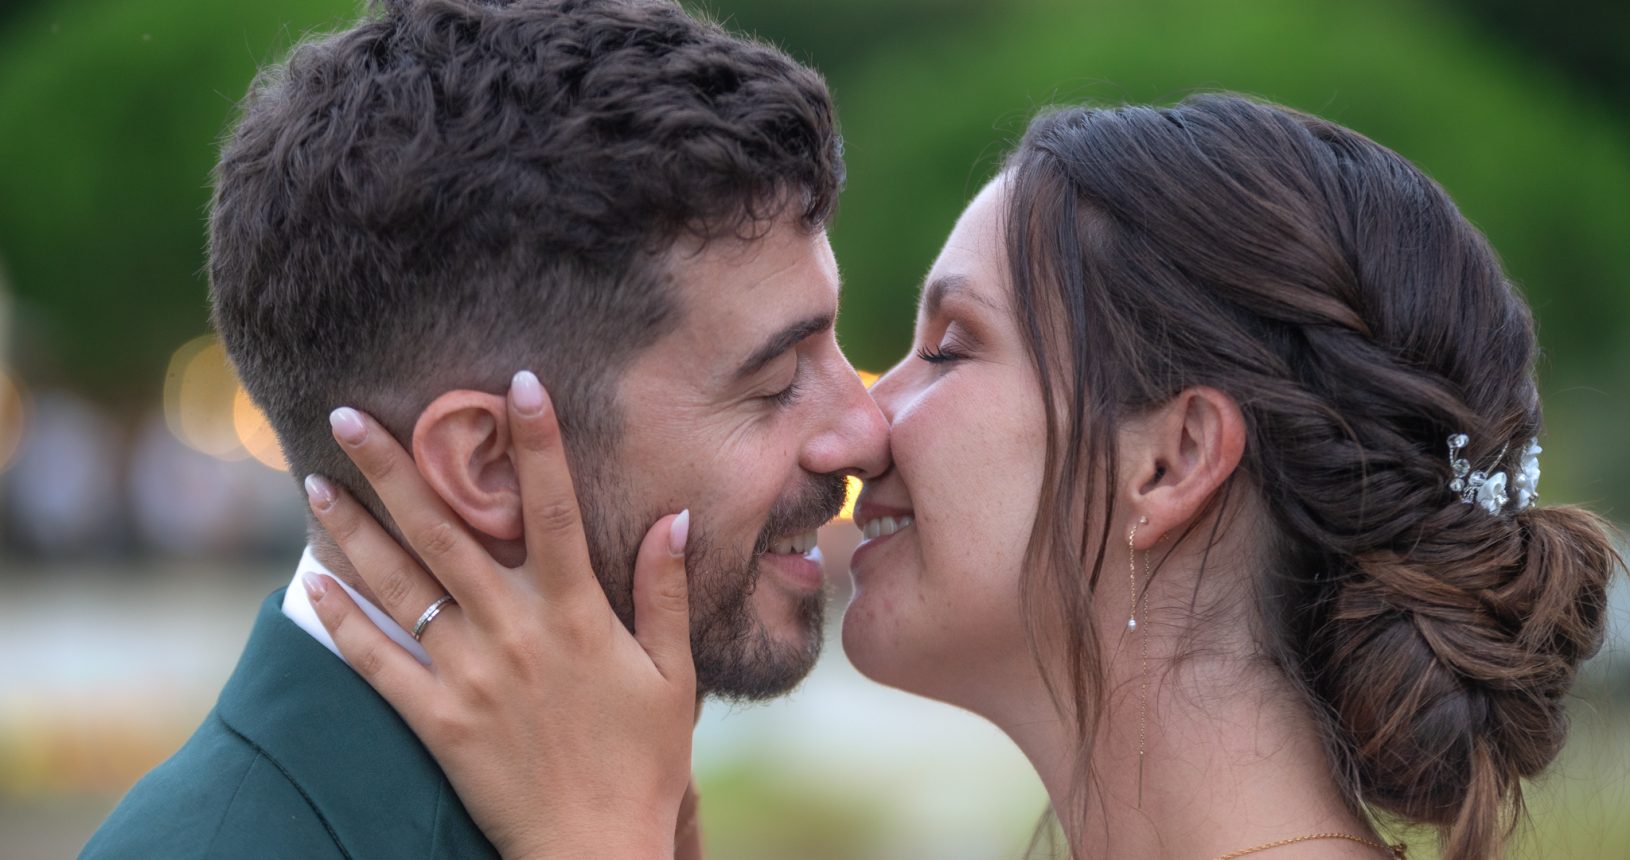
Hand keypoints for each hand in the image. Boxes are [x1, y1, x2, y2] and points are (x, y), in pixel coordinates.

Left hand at [302, 371, 696, 858]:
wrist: (595, 848)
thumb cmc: (643, 761)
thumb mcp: (672, 675)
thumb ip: (664, 593)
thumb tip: (675, 517)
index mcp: (576, 615)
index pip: (555, 510)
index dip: (536, 443)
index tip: (514, 383)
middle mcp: (514, 632)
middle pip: (447, 532)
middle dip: (396, 467)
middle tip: (347, 413)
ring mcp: (468, 676)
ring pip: (399, 587)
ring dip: (353, 529)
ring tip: (311, 480)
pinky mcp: (435, 721)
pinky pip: (377, 664)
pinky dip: (341, 622)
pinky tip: (310, 582)